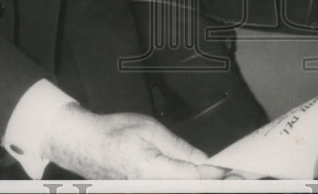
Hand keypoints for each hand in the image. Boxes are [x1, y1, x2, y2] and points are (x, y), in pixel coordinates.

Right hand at [43, 104, 225, 178]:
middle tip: (235, 177)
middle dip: (209, 182)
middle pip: (186, 187)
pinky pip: (168, 187)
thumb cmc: (113, 132)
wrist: (82, 143)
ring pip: (178, 188)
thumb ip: (179, 149)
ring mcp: (143, 190)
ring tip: (220, 177)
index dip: (214, 175)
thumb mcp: (150, 129)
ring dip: (197, 182)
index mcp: (151, 171)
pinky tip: (196, 177)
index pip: (192, 176)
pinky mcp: (141, 190)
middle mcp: (148, 186)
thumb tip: (204, 162)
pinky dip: (184, 182)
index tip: (233, 172)